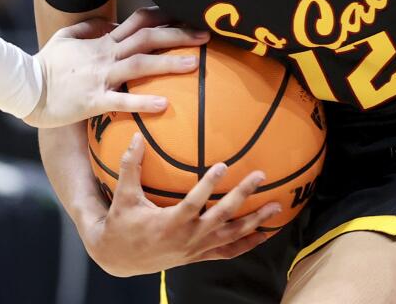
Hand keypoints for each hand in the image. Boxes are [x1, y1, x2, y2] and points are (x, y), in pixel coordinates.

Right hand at [24, 7, 208, 127]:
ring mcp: (100, 77)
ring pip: (139, 65)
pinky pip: (122, 101)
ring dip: (168, 64)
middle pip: (147, 39)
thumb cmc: (45, 66)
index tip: (190, 14)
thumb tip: (108, 22)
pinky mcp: (93, 100)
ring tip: (195, 66)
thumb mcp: (65, 38)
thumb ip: (89, 28)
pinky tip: (165, 106)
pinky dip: (144, 103)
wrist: (24, 89)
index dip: (165, 15)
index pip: (139, 21)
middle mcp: (105, 55)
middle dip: (178, 35)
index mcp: (103, 42)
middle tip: (207, 36)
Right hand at [84, 132, 281, 275]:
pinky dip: (248, 244)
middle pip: (221, 218)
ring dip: (254, 222)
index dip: (209, 185)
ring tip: (275, 207)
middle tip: (260, 177)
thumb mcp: (124, 196)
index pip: (194, 203)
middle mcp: (187, 238)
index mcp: (170, 223)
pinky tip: (265, 234)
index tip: (223, 165)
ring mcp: (196, 249)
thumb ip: (130, 166)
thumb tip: (136, 137)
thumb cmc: (122, 224)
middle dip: (243, 197)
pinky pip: (228, 252)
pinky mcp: (199, 256)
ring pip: (230, 237)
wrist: (120, 258)